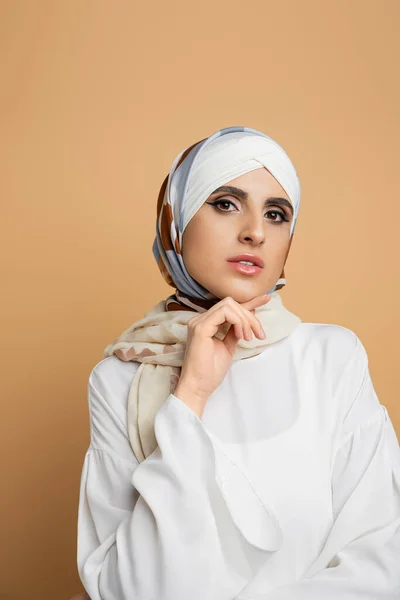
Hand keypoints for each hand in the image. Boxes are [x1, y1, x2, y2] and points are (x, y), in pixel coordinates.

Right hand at [174, 294, 270, 415]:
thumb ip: (235, 331)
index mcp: (206, 323)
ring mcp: (199, 322)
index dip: (249, 302)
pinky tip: (242, 336)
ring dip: (245, 319)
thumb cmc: (210, 372)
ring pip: (229, 305)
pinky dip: (238, 322)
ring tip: (249, 338)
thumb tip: (248, 317)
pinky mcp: (201, 328)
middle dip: (250, 316)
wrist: (198, 387)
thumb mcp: (228, 346)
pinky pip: (225, 313)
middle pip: (231, 304)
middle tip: (258, 335)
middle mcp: (200, 320)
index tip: (266, 299)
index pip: (229, 307)